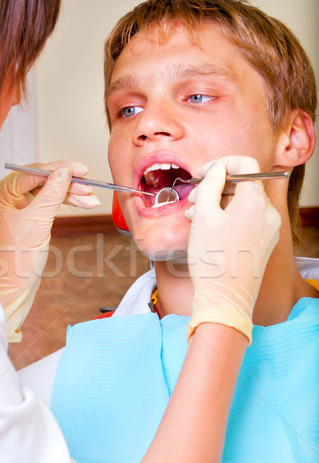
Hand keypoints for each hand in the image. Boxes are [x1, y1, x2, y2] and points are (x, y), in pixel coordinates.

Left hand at [0, 162, 99, 340]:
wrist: (15, 284)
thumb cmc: (18, 258)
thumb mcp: (38, 221)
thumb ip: (52, 193)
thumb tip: (65, 172)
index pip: (31, 172)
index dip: (58, 169)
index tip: (81, 170)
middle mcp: (3, 195)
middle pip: (40, 180)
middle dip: (66, 183)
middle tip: (89, 184)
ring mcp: (14, 204)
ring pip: (46, 190)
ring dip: (69, 193)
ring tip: (91, 198)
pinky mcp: (24, 213)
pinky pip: (46, 201)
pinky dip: (63, 202)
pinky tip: (83, 203)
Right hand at [185, 156, 280, 342]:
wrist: (224, 299)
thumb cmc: (212, 259)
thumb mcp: (203, 214)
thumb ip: (210, 184)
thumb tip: (217, 170)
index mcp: (256, 201)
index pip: (246, 165)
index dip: (221, 164)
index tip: (203, 173)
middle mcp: (268, 213)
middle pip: (243, 185)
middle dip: (216, 187)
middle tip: (194, 199)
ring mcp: (269, 230)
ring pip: (243, 204)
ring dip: (219, 204)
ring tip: (195, 217)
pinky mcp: (264, 244)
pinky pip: (247, 220)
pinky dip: (229, 218)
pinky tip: (209, 230)